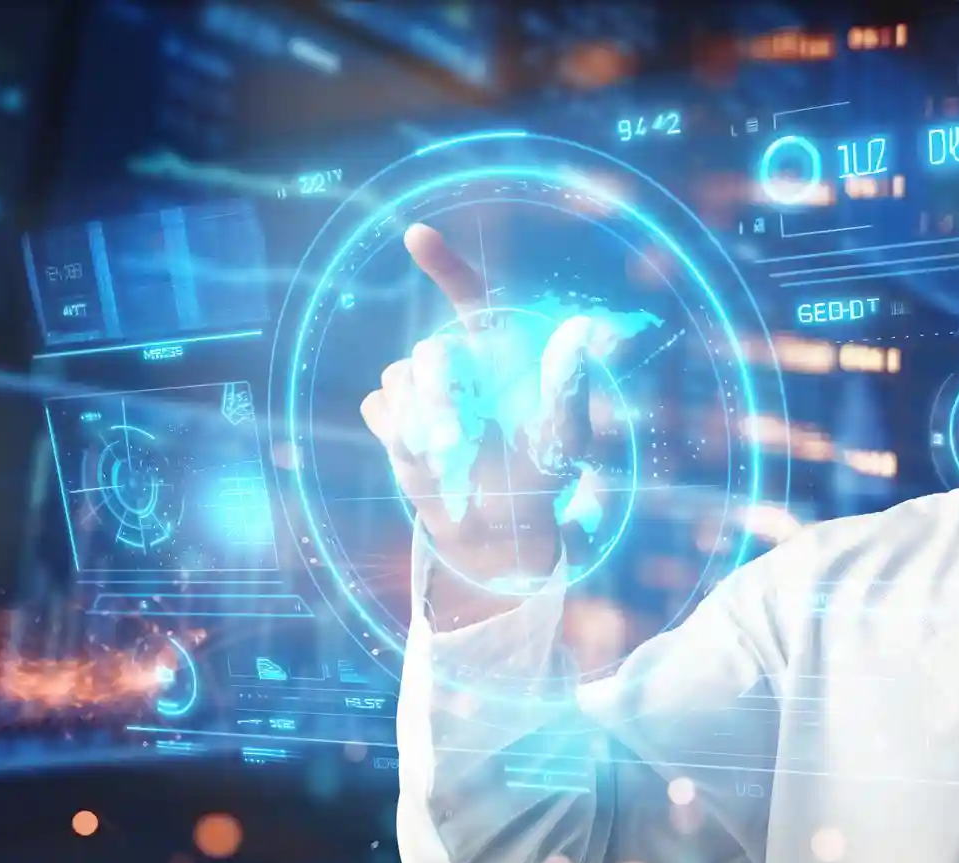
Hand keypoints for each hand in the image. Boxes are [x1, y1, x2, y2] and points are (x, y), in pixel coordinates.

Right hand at [361, 224, 587, 613]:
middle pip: (429, 351)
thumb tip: (581, 330)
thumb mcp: (565, 436)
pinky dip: (398, 436)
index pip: (471, 297)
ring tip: (453, 460)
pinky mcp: (393, 419)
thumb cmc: (541, 476)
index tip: (417, 236)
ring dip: (421, 423)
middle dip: (439, 394)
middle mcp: (459, 363)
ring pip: (398, 380)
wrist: (500, 530)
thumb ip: (569, 384)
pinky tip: (426, 461)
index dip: (445, 265)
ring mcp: (421, 390)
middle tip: (457, 441)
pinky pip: (378, 409)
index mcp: (500, 353)